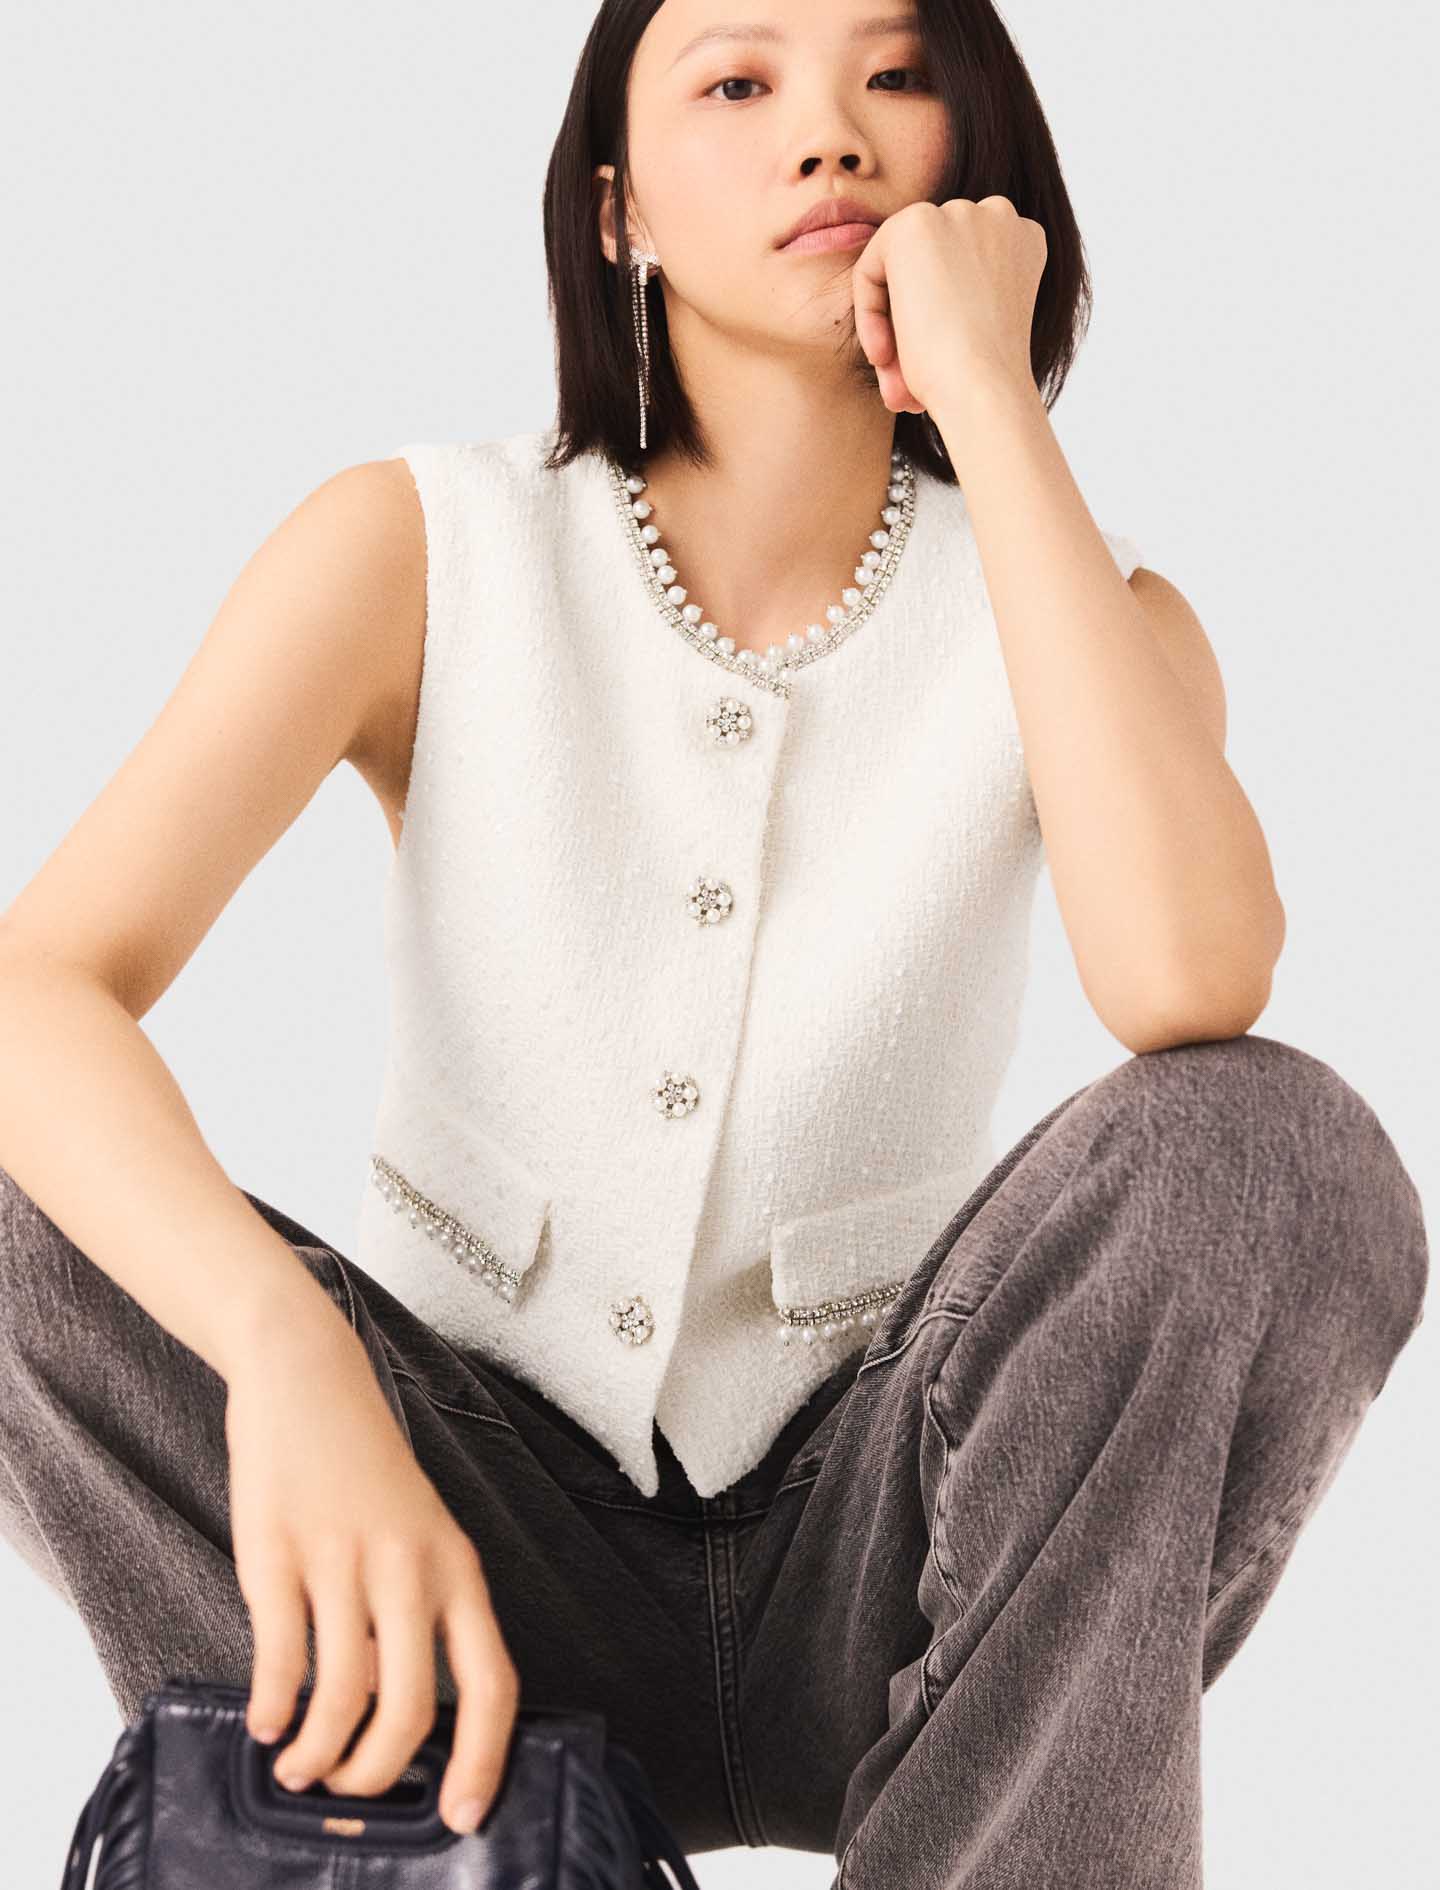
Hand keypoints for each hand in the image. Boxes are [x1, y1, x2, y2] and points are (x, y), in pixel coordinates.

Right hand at [225, 1318, 518, 1835]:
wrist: (310, 1379)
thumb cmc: (365, 1467)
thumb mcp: (421, 1534)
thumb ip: (422, 1612)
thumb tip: (404, 1715)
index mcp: (458, 1567)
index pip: (492, 1682)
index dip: (484, 1760)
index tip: (462, 1815)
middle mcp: (411, 1567)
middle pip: (413, 1709)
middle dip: (377, 1775)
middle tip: (350, 1793)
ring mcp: (345, 1560)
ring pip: (343, 1695)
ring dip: (318, 1754)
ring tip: (299, 1767)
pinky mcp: (280, 1553)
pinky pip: (281, 1657)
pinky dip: (272, 1709)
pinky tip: (267, 1724)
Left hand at [850, 195, 1047, 415]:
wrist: (984, 392)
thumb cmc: (983, 379)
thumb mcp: (979, 327)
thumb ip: (954, 298)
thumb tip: (919, 302)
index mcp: (1024, 241)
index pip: (960, 270)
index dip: (940, 321)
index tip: (930, 366)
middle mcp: (999, 216)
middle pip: (930, 267)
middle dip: (912, 324)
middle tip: (904, 384)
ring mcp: (959, 212)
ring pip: (900, 270)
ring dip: (891, 326)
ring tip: (894, 380)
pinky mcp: (916, 223)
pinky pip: (870, 269)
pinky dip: (869, 316)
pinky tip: (883, 357)